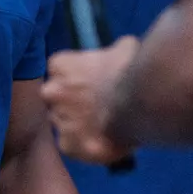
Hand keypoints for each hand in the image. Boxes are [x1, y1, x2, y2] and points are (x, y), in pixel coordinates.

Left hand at [42, 38, 138, 163]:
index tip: (92, 83)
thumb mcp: (124, 48)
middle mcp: (52, 91)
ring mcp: (58, 119)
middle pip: (58, 97)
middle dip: (72, 101)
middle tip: (97, 106)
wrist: (140, 104)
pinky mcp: (67, 145)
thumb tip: (120, 51)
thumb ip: (112, 52)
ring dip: (78, 124)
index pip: (60, 70)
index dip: (77, 77)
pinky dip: (85, 145)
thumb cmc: (130, 71)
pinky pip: (73, 145)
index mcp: (60, 65)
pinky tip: (103, 142)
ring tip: (103, 126)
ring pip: (64, 122)